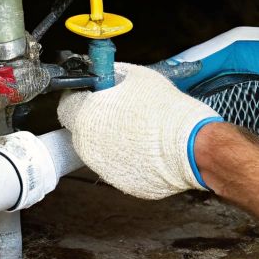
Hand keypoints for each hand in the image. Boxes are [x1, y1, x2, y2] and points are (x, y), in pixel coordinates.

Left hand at [55, 63, 219, 199]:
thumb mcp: (136, 76)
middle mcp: (88, 146)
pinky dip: (129, 158)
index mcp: (86, 117)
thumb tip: (104, 74)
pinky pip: (120, 167)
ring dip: (112, 140)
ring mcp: (105, 168)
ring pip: (100, 150)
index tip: (93, 95)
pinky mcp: (123, 184)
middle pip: (82, 130)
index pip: (66, 106)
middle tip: (121, 111)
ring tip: (139, 130)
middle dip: (97, 120)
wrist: (192, 145)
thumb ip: (111, 76)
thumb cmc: (167, 111)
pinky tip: (147, 148)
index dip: (81, 97)